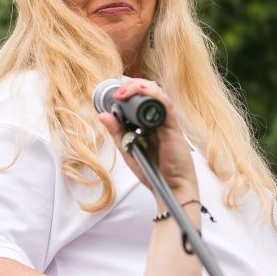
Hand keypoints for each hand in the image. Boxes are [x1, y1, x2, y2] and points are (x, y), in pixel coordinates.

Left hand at [98, 79, 197, 199]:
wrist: (171, 188)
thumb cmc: (153, 172)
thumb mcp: (128, 150)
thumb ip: (117, 132)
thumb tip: (102, 115)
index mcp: (149, 125)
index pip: (140, 100)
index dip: (128, 91)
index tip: (114, 94)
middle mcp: (159, 120)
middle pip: (149, 92)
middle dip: (132, 86)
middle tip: (117, 93)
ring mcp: (167, 122)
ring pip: (157, 94)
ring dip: (140, 87)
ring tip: (123, 93)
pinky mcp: (174, 127)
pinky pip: (165, 104)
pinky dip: (153, 95)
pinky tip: (140, 92)